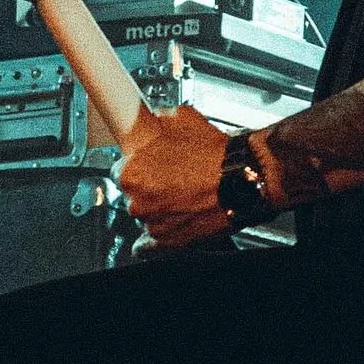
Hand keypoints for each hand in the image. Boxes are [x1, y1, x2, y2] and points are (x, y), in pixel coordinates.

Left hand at [115, 99, 233, 249]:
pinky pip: (147, 246)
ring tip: (180, 197)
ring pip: (143, 214)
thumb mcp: (180, 118)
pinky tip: (166, 225)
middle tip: (170, 179)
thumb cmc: (215, 154)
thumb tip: (150, 120)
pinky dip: (153, 239)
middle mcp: (135, 198)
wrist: (244, 180)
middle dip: (147, 186)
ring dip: (155, 207)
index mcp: (131, 170)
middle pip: (131, 193)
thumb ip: (156, 121)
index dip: (137, 166)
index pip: (119, 169)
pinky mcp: (165, 242)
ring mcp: (149, 222)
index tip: (147, 166)